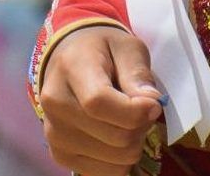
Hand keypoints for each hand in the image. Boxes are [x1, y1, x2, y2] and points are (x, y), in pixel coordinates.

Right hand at [38, 24, 162, 175]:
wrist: (70, 58)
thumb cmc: (102, 50)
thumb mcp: (126, 47)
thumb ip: (138, 73)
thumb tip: (151, 104)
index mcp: (70, 68)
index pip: (100, 103)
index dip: (135, 111)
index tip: (155, 105)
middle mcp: (55, 104)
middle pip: (114, 136)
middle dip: (140, 126)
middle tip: (142, 109)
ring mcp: (54, 133)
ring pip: (114, 159)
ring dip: (133, 144)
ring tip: (126, 121)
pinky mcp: (59, 154)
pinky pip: (105, 172)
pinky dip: (120, 160)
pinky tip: (115, 136)